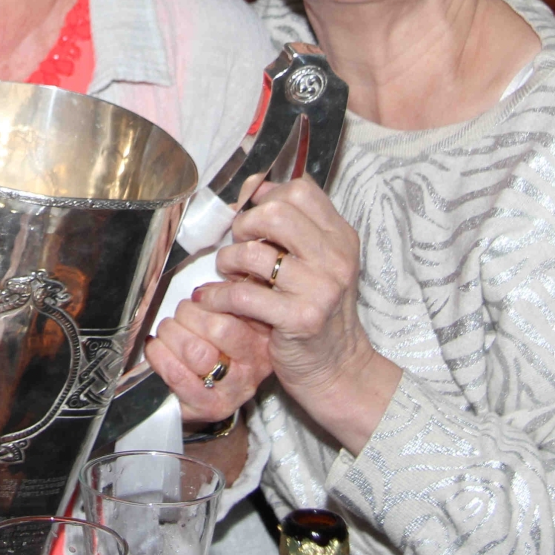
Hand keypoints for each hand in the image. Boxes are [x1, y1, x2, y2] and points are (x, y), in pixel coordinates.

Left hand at [144, 294, 271, 423]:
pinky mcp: (205, 408)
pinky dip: (159, 356)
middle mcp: (251, 370)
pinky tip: (156, 348)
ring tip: (167, 331)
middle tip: (181, 314)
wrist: (217, 396)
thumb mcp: (234, 322)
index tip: (198, 297)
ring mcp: (229, 393)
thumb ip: (223, 302)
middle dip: (188, 315)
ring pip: (194, 352)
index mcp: (261, 342)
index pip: (238, 312)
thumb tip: (202, 292)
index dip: (210, 300)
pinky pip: (176, 376)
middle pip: (217, 329)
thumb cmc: (221, 351)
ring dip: (171, 333)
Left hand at [194, 176, 401, 451]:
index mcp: (341, 237)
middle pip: (275, 213)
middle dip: (244, 226)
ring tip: (228, 273)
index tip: (250, 214)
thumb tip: (254, 186)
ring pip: (254, 253)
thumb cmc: (318, 312)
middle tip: (239, 245)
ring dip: (228, 261)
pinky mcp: (300, 319)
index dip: (266, 195)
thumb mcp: (318, 263)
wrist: (338, 369)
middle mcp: (336, 258)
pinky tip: (214, 299)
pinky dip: (219, 295)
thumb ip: (294, 226)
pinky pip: (243, 294)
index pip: (301, 190)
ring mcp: (321, 288)